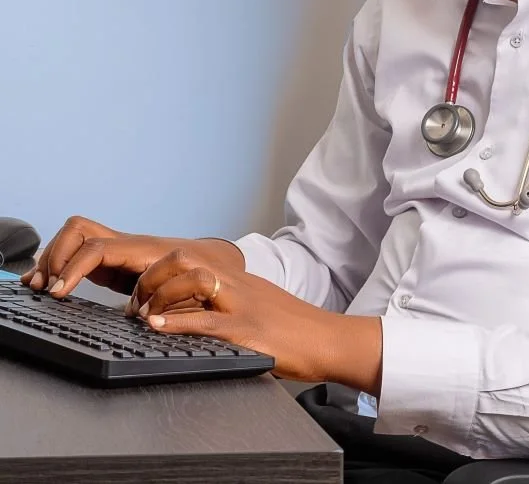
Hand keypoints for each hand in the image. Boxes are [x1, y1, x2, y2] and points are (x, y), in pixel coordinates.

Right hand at [19, 215, 244, 298]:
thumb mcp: (187, 289)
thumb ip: (167, 300)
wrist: (211, 262)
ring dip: (52, 256)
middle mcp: (126, 244)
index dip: (73, 269)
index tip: (57, 293)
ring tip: (37, 285)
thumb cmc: (202, 277)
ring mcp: (116, 249)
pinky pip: (78, 252)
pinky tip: (44, 282)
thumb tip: (142, 316)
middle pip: (79, 229)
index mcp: (142, 250)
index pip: (98, 249)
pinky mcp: (111, 261)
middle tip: (45, 286)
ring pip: (75, 235)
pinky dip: (58, 264)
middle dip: (56, 255)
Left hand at [130, 249, 382, 392]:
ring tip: (144, 314)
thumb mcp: (252, 306)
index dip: (153, 270)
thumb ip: (221, 305)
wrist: (326, 338)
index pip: (186, 257)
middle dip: (149, 277)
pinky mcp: (247, 330)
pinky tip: (159, 326)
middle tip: (136, 304)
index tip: (138, 295)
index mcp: (233, 278)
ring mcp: (240, 304)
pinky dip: (178, 322)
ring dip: (160, 295)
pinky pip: (206, 320)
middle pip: (182, 258)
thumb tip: (184, 316)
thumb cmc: (290, 328)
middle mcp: (234, 283)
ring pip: (192, 279)